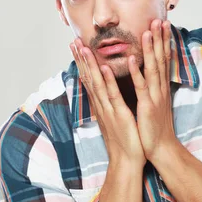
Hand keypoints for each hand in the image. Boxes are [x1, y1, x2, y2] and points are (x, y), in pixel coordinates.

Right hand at [70, 38, 145, 168]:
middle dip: (81, 59)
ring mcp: (108, 110)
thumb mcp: (116, 119)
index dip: (83, 63)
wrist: (127, 161)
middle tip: (73, 40)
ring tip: (83, 47)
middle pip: (89, 79)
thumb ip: (111, 105)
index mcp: (102, 106)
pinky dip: (108, 81)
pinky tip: (104, 68)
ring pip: (97, 84)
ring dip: (90, 65)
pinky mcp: (119, 116)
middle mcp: (102, 106)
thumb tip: (107, 94)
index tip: (77, 47)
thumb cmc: (125, 141)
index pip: (90, 80)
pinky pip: (113, 96)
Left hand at [128, 19, 177, 161]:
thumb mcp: (153, 104)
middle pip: (161, 59)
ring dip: (150, 49)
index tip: (161, 24)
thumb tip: (147, 76)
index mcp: (159, 88)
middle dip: (160, 39)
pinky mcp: (147, 106)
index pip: (163, 60)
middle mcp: (159, 89)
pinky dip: (136, 72)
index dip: (162, 42)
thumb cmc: (154, 128)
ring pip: (153, 69)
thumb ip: (151, 89)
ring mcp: (154, 97)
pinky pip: (141, 87)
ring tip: (147, 31)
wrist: (161, 148)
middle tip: (159, 19)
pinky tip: (132, 58)